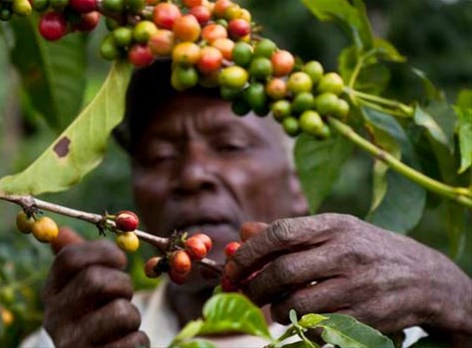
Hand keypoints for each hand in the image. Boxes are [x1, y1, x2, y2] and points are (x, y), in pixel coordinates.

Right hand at [43, 228, 149, 347]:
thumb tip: (62, 232)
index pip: (68, 258)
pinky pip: (133, 342)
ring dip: (133, 315)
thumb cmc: (96, 320)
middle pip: (94, 280)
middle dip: (122, 284)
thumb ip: (79, 263)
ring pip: (119, 312)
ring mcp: (72, 344)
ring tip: (124, 324)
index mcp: (51, 293)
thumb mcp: (83, 292)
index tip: (120, 259)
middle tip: (125, 294)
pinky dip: (139, 340)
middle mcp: (54, 319)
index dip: (101, 251)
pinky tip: (125, 345)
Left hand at [225, 213, 471, 338]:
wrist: (424, 277)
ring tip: (274, 306)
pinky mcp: (365, 317)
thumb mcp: (333, 231)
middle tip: (245, 292)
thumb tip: (243, 232)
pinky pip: (316, 327)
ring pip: (296, 304)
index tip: (232, 266)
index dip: (248, 251)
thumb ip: (288, 233)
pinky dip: (298, 326)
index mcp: (334, 226)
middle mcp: (346, 254)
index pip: (280, 234)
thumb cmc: (365, 249)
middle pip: (283, 272)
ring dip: (274, 309)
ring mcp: (358, 287)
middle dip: (254, 286)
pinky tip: (300, 319)